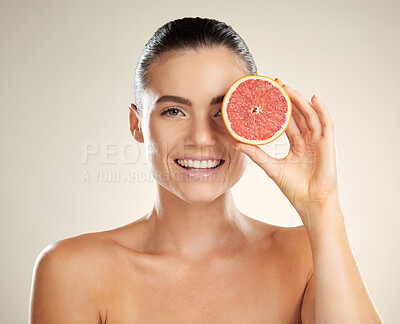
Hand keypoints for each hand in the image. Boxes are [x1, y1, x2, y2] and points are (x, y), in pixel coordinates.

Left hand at [234, 79, 339, 223]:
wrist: (310, 202)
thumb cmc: (293, 188)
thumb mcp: (271, 166)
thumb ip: (256, 154)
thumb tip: (236, 143)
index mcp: (297, 144)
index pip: (287, 121)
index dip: (278, 108)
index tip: (267, 96)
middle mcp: (308, 140)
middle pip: (298, 114)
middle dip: (288, 98)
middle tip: (275, 85)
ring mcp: (319, 141)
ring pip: (310, 115)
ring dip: (300, 100)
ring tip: (287, 87)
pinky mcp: (329, 145)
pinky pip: (327, 124)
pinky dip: (322, 110)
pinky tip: (313, 99)